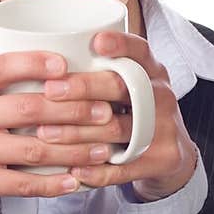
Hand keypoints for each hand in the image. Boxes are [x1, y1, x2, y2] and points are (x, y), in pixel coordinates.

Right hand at [0, 50, 89, 213]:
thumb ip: (6, 85)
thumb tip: (69, 70)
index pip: (1, 66)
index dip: (35, 63)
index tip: (67, 65)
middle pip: (28, 109)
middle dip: (74, 111)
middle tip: (105, 113)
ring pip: (33, 149)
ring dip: (74, 151)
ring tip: (102, 150)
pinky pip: (23, 183)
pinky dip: (52, 184)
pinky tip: (75, 181)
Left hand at [36, 30, 198, 199]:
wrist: (172, 152)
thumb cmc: (135, 110)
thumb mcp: (131, 84)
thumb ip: (100, 71)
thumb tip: (41, 59)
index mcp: (152, 71)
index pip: (140, 50)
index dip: (120, 44)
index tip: (95, 42)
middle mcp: (161, 95)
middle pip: (123, 88)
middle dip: (84, 88)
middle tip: (50, 91)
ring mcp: (164, 128)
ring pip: (118, 129)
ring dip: (78, 132)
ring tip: (46, 133)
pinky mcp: (161, 159)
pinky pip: (125, 167)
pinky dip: (96, 171)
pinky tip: (71, 170)